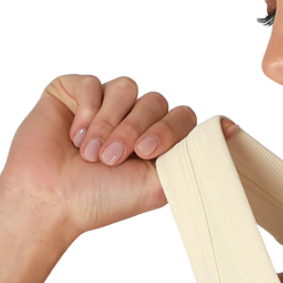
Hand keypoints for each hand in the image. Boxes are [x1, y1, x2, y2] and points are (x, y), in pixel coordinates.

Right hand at [0, 73, 239, 238]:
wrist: (50, 199)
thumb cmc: (99, 200)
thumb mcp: (158, 185)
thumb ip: (194, 158)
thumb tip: (232, 128)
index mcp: (155, 142)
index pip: (180, 116)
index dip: (167, 130)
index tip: (147, 154)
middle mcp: (131, 120)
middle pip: (156, 99)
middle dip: (134, 131)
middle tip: (113, 160)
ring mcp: (102, 104)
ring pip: (127, 88)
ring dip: (109, 123)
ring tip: (91, 153)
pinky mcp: (73, 92)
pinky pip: (93, 82)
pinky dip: (87, 110)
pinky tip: (74, 136)